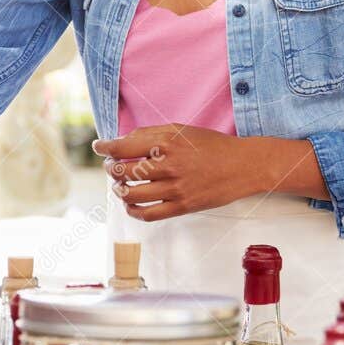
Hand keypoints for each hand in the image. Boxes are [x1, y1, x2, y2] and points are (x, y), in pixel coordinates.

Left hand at [93, 124, 264, 221]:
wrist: (244, 165)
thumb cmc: (211, 145)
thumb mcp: (181, 130)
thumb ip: (150, 134)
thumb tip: (121, 141)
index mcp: (167, 143)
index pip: (122, 147)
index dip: (105, 148)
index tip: (99, 147)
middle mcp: (169, 165)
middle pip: (123, 171)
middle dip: (112, 169)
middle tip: (112, 167)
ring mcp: (176, 188)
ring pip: (131, 194)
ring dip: (119, 190)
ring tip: (121, 186)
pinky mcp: (182, 206)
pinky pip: (148, 214)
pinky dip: (133, 210)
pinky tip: (131, 204)